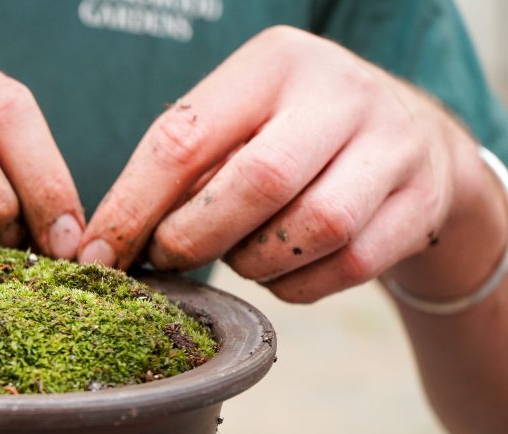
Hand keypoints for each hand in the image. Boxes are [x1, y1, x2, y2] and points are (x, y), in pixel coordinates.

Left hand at [78, 26, 501, 303]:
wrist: (409, 141)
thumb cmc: (288, 138)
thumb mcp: (237, 124)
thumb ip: (180, 169)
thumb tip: (106, 244)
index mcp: (274, 63)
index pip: (184, 138)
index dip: (133, 206)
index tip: (99, 254)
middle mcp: (340, 94)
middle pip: (255, 183)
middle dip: (194, 238)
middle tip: (167, 259)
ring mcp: (391, 146)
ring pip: (310, 230)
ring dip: (253, 263)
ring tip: (236, 256)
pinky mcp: (420, 202)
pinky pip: (347, 266)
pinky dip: (296, 285)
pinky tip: (280, 270)